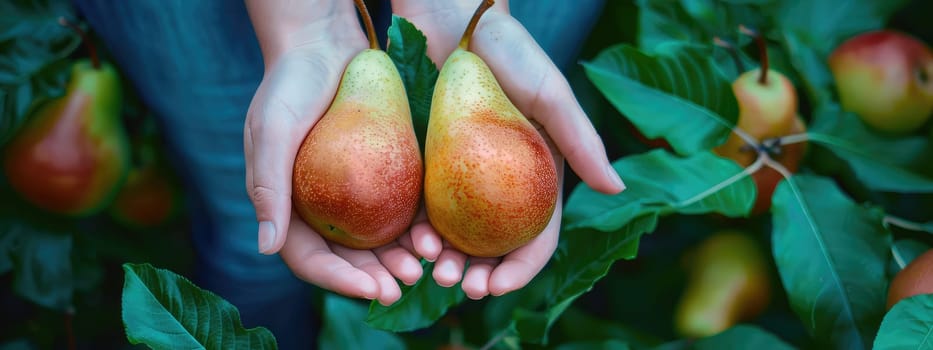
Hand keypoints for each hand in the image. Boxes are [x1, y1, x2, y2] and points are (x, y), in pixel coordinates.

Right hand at [243, 0, 424, 305]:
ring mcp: (352, 194)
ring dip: (400, 258)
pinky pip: (400, 210)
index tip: (371, 289)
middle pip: (347, 257)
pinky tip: (437, 235)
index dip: (338, 279)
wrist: (326, 43)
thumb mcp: (273, 129)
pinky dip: (416, 227)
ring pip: (378, 240)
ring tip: (427, 265)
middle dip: (375, 277)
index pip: (309, 257)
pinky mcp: (382, 175)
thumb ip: (268, 185)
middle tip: (403, 286)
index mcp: (287, 206)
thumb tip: (266, 247)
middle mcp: (319, 207)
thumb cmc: (292, 82)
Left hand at [392, 0, 625, 298]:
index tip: (499, 285)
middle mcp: (500, 185)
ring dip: (445, 261)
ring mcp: (461, 178)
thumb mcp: (548, 92)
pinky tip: (407, 244)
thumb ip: (580, 139)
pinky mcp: (426, 165)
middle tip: (460, 286)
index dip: (521, 267)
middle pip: (493, 245)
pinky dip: (416, 232)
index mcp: (535, 176)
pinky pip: (420, 208)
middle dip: (480, 275)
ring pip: (455, 235)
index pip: (536, 234)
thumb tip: (617, 188)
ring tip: (430, 271)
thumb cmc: (507, 50)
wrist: (452, 16)